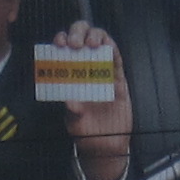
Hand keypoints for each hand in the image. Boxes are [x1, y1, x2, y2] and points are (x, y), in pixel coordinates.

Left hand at [50, 21, 133, 179]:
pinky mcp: (119, 79)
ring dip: (96, 36)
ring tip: (92, 44)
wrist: (106, 146)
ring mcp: (103, 72)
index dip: (61, 40)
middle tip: (75, 44)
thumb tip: (71, 101)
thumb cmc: (86, 132)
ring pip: (101, 43)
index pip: (63, 50)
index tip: (60, 43)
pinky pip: (117, 60)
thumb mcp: (75, 124)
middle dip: (78, 33)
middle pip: (81, 38)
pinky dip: (114, 50)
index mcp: (69, 76)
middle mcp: (85, 70)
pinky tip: (109, 47)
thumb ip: (73, 113)